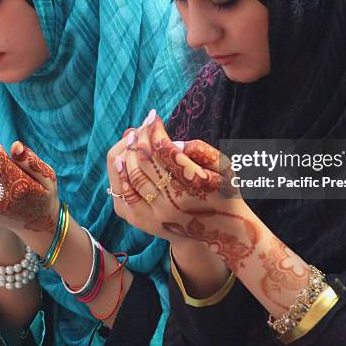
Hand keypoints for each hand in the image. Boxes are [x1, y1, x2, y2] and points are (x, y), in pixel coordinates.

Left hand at [107, 112, 259, 271]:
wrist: (221, 229)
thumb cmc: (224, 190)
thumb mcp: (223, 165)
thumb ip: (200, 149)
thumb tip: (172, 143)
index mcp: (194, 182)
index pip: (164, 149)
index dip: (155, 130)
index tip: (154, 117)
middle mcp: (173, 199)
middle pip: (145, 161)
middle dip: (140, 138)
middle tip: (141, 126)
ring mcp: (158, 213)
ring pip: (133, 176)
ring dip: (128, 153)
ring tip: (131, 138)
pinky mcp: (147, 222)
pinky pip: (127, 195)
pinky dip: (122, 175)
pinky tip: (123, 160)